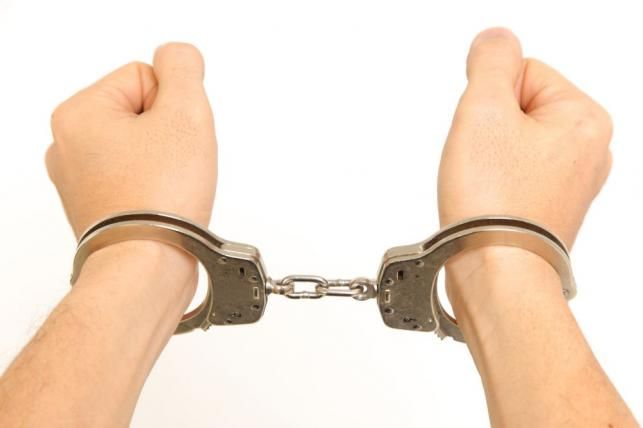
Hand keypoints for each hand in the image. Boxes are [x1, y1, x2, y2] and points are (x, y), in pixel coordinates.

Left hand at [46, 43, 216, 239]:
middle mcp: (69, 147)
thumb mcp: (185, 112)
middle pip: (145, 113)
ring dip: (168, 162)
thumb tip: (178, 59)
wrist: (147, 268)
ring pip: (146, 148)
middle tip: (175, 167)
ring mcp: (82, 181)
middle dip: (170, 136)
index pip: (146, 77)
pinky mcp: (100, 208)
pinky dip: (159, 187)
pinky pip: (141, 178)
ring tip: (170, 190)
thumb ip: (183, 68)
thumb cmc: (160, 199)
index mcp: (78, 114)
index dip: (175, 107)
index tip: (174, 143)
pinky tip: (164, 204)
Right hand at [438, 28, 611, 249]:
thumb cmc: (495, 201)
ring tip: (482, 186)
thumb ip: (491, 60)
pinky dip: (490, 182)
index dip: (486, 99)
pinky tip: (486, 201)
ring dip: (484, 158)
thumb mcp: (484, 108)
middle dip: (486, 130)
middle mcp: (587, 151)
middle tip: (481, 163)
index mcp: (585, 118)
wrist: (495, 272)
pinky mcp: (546, 207)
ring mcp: (568, 184)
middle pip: (514, 108)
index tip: (483, 137)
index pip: (520, 72)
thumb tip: (495, 40)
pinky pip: (509, 174)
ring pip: (508, 143)